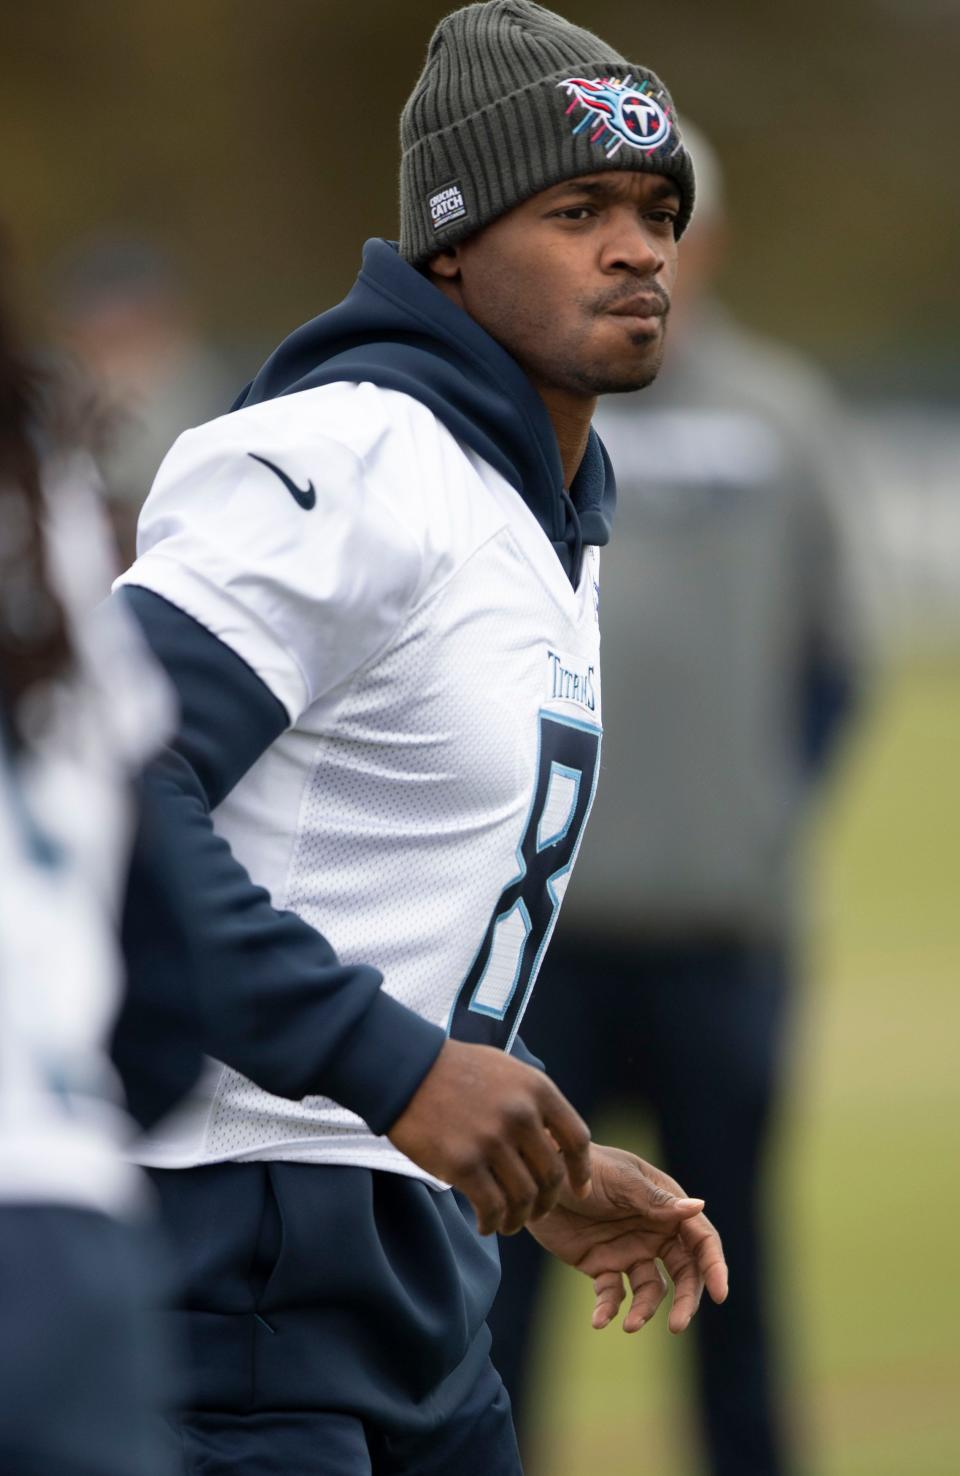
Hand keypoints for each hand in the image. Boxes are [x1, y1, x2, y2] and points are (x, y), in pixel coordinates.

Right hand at [387, 1039, 591, 1235]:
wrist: (407, 1070)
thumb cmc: (457, 1070)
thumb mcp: (509, 1071)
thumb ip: (535, 1101)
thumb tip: (557, 1139)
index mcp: (537, 1090)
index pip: (577, 1139)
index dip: (581, 1171)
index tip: (579, 1190)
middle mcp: (520, 1115)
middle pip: (551, 1176)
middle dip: (548, 1202)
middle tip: (537, 1212)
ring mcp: (492, 1140)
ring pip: (523, 1198)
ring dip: (520, 1219)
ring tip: (510, 1224)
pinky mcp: (463, 1163)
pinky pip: (491, 1207)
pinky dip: (493, 1223)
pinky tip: (487, 1225)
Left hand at [528, 1143, 727, 1333]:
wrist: (541, 1175)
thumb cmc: (586, 1167)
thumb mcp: (621, 1181)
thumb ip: (656, 1200)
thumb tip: (698, 1207)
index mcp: (666, 1206)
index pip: (700, 1240)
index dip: (715, 1266)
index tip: (722, 1294)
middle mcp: (654, 1232)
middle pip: (683, 1272)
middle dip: (685, 1300)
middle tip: (678, 1325)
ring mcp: (629, 1250)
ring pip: (651, 1290)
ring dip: (645, 1310)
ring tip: (630, 1325)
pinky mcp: (602, 1265)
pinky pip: (613, 1294)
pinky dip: (609, 1309)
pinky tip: (599, 1320)